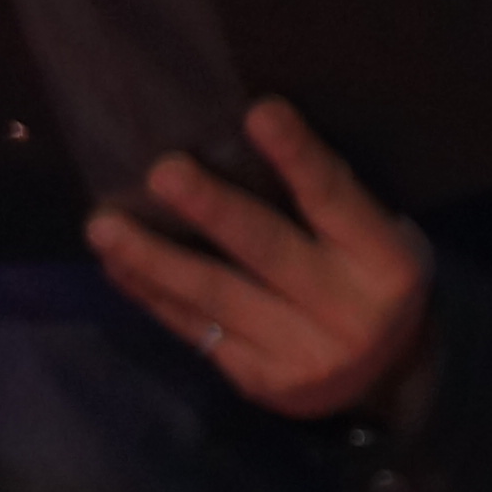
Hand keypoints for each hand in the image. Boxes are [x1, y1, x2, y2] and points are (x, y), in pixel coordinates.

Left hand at [87, 99, 437, 428]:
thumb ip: (328, 210)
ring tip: (103, 226)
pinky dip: (151, 293)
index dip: (298, 157)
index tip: (260, 111)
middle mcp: (349, 311)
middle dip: (212, 209)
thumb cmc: (371, 281)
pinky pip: (195, 329)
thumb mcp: (379, 242)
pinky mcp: (258, 380)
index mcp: (388, 264)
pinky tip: (118, 265)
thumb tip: (235, 148)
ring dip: (153, 258)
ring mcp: (302, 353)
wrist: (387, 379)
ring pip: (215, 296)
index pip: (337, 201)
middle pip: (268, 251)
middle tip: (163, 172)